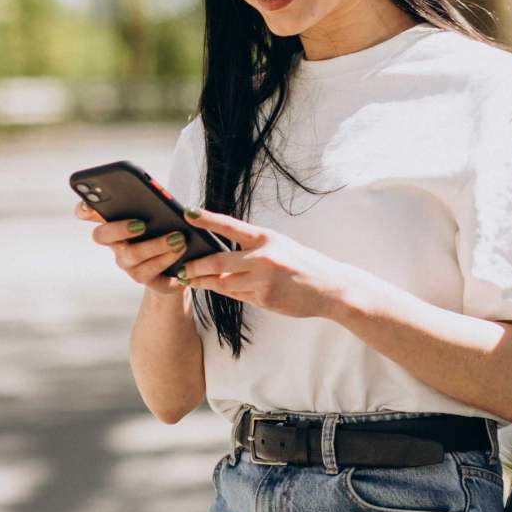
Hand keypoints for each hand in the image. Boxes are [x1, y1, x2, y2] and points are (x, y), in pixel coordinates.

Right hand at [74, 200, 185, 297]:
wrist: (181, 264)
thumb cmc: (167, 230)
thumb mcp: (160, 212)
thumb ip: (151, 201)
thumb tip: (157, 194)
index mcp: (114, 221)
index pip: (87, 213)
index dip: (84, 208)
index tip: (90, 204)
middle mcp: (115, 243)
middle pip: (101, 235)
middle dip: (119, 229)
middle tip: (141, 224)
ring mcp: (126, 262)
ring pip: (131, 254)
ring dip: (156, 245)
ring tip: (177, 237)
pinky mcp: (142, 277)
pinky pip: (150, 269)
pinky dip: (167, 258)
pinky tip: (180, 249)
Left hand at [176, 207, 354, 319]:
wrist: (329, 287)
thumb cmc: (301, 263)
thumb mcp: (279, 246)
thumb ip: (252, 249)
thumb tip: (219, 253)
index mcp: (266, 238)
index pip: (230, 226)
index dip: (207, 219)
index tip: (187, 212)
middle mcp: (263, 258)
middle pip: (218, 262)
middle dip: (196, 266)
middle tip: (181, 268)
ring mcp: (263, 281)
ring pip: (224, 283)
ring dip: (205, 282)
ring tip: (190, 279)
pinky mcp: (264, 299)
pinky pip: (237, 296)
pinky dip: (226, 292)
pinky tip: (217, 288)